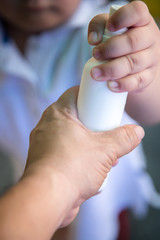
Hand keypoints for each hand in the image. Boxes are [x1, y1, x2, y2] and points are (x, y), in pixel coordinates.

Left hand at [25, 87, 143, 227]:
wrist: (47, 198)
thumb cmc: (69, 169)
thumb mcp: (105, 151)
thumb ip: (123, 138)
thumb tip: (135, 132)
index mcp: (58, 114)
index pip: (75, 93)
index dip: (91, 97)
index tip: (103, 104)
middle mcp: (47, 126)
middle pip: (76, 117)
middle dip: (94, 126)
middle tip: (106, 133)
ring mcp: (44, 144)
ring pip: (71, 136)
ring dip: (89, 145)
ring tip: (104, 157)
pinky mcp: (45, 160)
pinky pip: (65, 152)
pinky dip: (79, 157)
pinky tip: (91, 170)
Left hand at [88, 1, 159, 92]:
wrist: (135, 66)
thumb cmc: (119, 42)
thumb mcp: (109, 29)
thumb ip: (98, 26)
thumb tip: (93, 40)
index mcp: (142, 21)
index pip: (138, 11)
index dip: (123, 18)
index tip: (108, 27)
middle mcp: (150, 38)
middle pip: (133, 41)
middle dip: (111, 49)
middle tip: (95, 54)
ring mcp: (151, 58)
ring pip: (133, 63)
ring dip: (112, 69)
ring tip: (96, 73)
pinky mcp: (148, 77)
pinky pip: (137, 81)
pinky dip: (122, 84)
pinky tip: (110, 86)